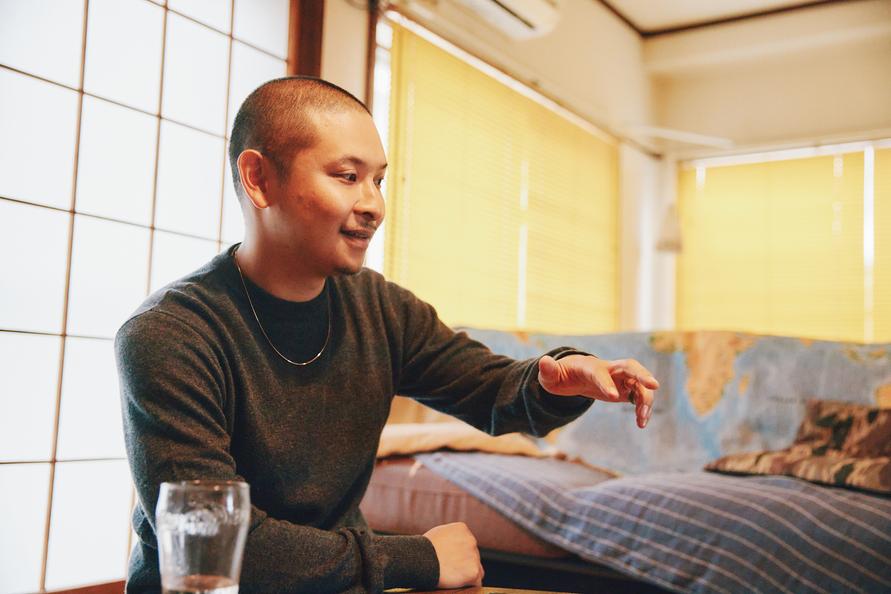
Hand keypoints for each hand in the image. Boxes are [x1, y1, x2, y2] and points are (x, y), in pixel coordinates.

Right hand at [423, 522, 483, 588]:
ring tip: (451, 575)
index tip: (449, 559)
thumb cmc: (424, 549)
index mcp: (463, 529)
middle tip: (449, 569)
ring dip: (467, 574)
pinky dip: (468, 584)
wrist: (420, 559)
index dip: (459, 554)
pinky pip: (476, 582)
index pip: (468, 544)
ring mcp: (474, 556)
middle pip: (474, 556)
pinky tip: (456, 583)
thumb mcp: (439, 533)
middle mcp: (471, 540)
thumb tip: (455, 545)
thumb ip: (451, 537)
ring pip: (476, 569)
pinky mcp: (473, 571)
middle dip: (464, 564)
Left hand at [538, 354, 658, 427]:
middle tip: (654, 385)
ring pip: (639, 384)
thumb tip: (544, 362)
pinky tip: (641, 423)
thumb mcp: (550, 375)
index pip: (600, 373)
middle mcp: (610, 369)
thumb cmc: (561, 375)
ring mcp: (620, 378)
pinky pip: (640, 396)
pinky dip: (643, 408)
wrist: (574, 375)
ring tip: (642, 420)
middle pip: (630, 367)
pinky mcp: (626, 389)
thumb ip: (548, 370)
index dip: (606, 383)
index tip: (613, 397)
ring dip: (645, 400)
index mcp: (590, 367)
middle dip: (642, 374)